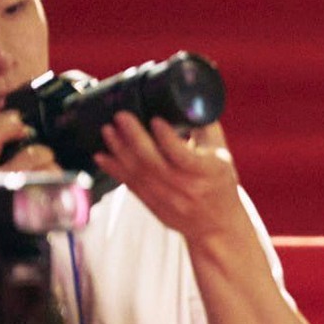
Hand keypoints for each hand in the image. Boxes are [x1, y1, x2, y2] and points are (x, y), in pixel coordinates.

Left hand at [91, 116, 243, 241]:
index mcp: (207, 172)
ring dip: (119, 150)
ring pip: (138, 174)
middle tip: (121, 117)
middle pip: (154, 163)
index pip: (183, 155)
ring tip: (108, 130)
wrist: (216, 224)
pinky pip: (129, 186)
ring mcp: (167, 199)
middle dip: (134, 137)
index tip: (155, 119)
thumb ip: (204, 127)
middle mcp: (186, 188)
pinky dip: (114, 169)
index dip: (167, 137)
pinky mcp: (153, 205)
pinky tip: (102, 155)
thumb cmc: (220, 183)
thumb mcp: (221, 154)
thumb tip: (186, 99)